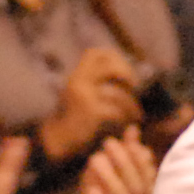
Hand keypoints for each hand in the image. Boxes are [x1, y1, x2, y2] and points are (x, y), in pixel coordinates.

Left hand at [38, 129, 155, 193]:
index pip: (139, 180)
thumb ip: (91, 192)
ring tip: (98, 157)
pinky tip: (90, 190)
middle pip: (138, 188)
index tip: (132, 131)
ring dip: (113, 179)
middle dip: (127, 162)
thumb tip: (95, 162)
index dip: (137, 156)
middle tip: (111, 141)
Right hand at [40, 47, 141, 161]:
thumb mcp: (82, 94)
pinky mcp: (90, 112)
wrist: (58, 139)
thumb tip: (126, 76)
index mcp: (76, 75)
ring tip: (136, 114)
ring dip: (132, 105)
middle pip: (109, 66)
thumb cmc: (75, 119)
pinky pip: (116, 111)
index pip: (96, 53)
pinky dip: (125, 118)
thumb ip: (96, 83)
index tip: (126, 72)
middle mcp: (78, 81)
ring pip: (118, 94)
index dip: (115, 58)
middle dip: (127, 75)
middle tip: (134, 88)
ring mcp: (84, 96)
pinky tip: (129, 123)